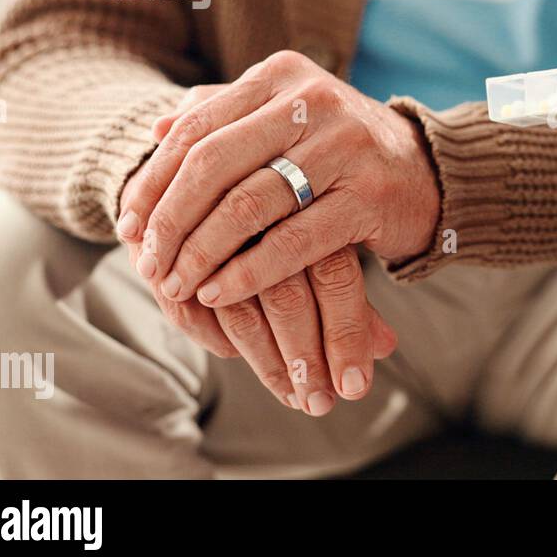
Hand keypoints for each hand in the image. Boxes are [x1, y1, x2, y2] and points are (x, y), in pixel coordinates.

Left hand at [116, 50, 439, 310]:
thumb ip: (226, 113)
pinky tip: (220, 294)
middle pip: (213, 165)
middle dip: (170, 221)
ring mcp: (345, 148)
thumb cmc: (342, 149)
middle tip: (148, 263)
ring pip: (248, 205)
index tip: (129, 225)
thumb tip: (158, 128)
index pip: (196, 129)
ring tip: (178, 285)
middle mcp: (312, 102)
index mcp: (281, 76)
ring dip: (202, 253)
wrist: (429, 172)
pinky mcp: (368, 196)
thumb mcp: (287, 116)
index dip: (154, 181)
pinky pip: (293, 241)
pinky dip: (248, 272)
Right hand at [121, 157, 396, 414]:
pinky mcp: (169, 238)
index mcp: (320, 197)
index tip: (353, 387)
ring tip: (291, 397)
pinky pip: (188, 302)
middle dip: (303, 359)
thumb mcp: (331, 237)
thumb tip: (386, 348)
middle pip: (285, 296)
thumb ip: (351, 291)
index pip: (336, 276)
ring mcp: (214, 223)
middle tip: (317, 405)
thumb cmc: (293, 205)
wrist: (223, 151)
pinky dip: (211, 335)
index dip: (346, 334)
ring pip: (237, 304)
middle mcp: (270, 208)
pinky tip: (234, 355)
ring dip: (264, 359)